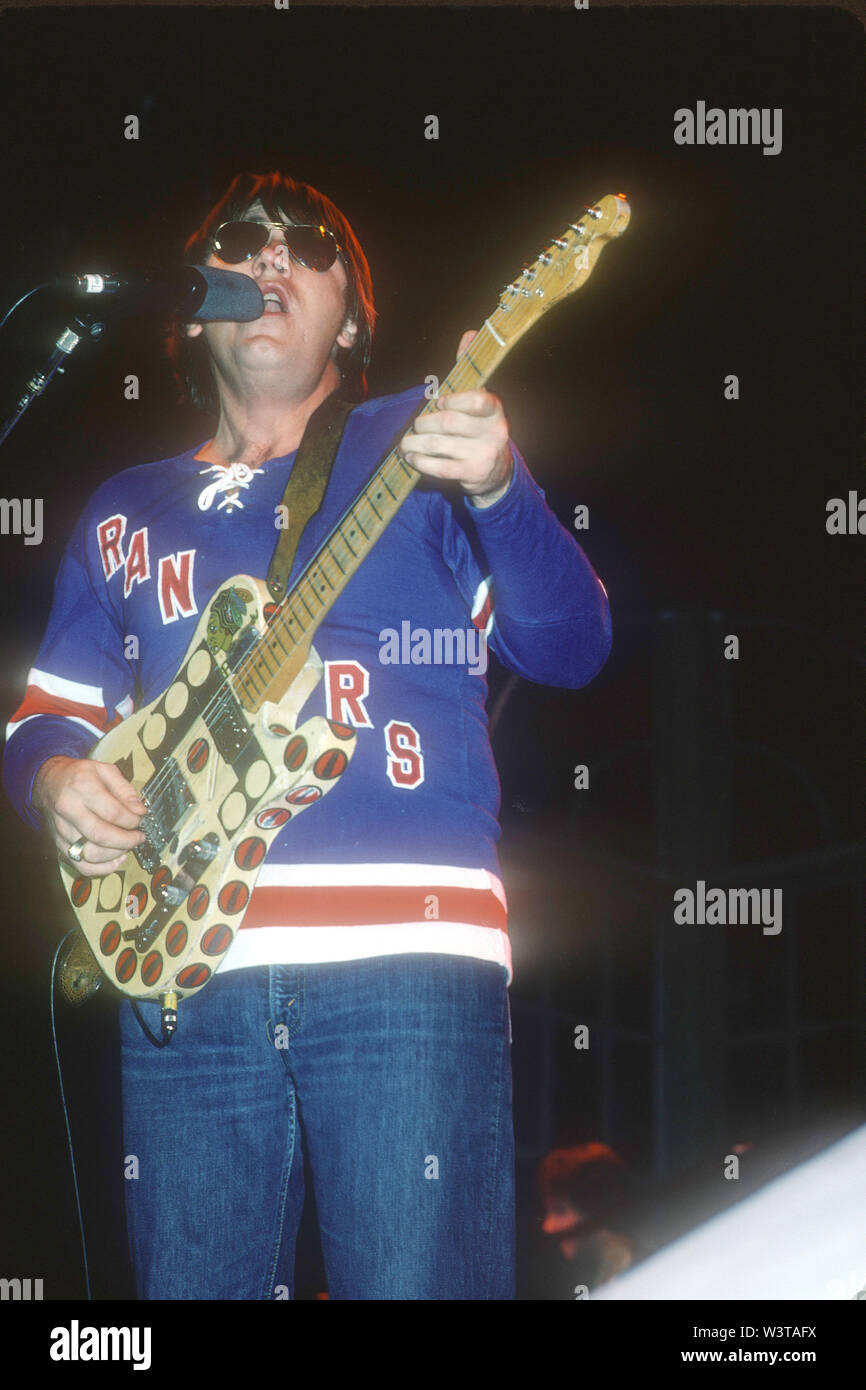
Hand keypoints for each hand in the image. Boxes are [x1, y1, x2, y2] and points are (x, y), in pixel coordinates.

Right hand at [33, 755, 146, 877]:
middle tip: (139, 837)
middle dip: (127, 840)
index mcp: (82, 787)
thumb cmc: (79, 775)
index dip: (132, 820)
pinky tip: (115, 859)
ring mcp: (62, 829)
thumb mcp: (104, 769)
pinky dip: (101, 869)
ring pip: (90, 854)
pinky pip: (80, 865)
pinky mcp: (59, 843)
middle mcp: (69, 809)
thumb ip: (125, 789)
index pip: (113, 812)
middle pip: (101, 836)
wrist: (48, 781)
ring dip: (115, 854)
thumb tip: (139, 810)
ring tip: (128, 846)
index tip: (141, 819)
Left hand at [399, 330, 513, 506]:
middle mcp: (495, 431)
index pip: (477, 398)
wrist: (496, 470)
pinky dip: (421, 462)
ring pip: (439, 445)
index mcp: (495, 408)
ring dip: (415, 443)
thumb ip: (468, 369)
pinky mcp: (474, 475)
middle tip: (415, 426)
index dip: (452, 399)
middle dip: (424, 423)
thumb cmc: (478, 427)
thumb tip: (469, 333)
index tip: (437, 403)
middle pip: (448, 422)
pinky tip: (413, 458)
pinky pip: (440, 467)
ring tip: (406, 443)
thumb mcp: (477, 399)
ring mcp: (485, 454)